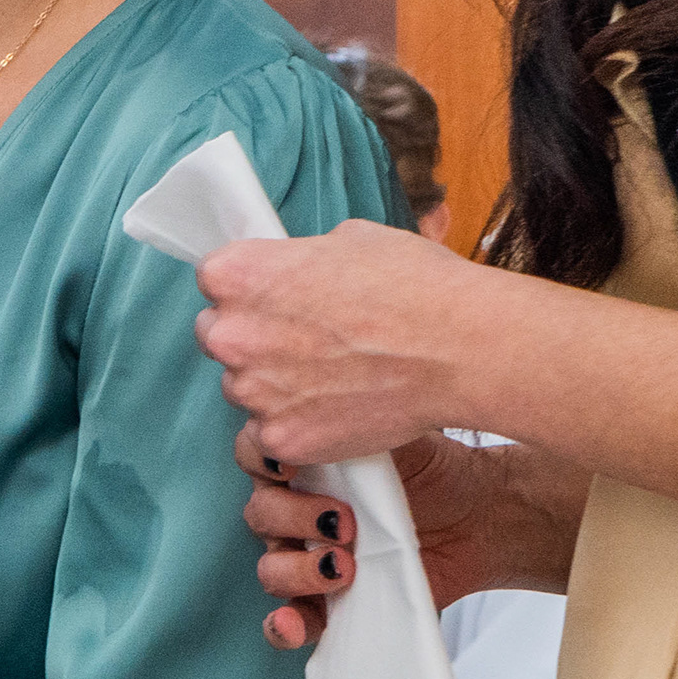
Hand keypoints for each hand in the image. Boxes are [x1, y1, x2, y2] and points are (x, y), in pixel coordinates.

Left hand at [192, 219, 506, 467]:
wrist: (462, 350)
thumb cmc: (415, 286)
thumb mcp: (350, 240)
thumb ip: (300, 260)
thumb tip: (294, 272)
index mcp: (237, 274)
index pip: (215, 281)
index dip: (250, 290)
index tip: (277, 299)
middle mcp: (231, 334)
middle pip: (220, 337)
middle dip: (254, 338)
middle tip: (309, 341)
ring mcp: (252, 391)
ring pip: (245, 388)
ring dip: (275, 384)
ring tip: (336, 377)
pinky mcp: (278, 438)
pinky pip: (271, 433)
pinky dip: (300, 425)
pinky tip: (340, 409)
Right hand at [242, 422, 584, 647]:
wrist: (482, 517)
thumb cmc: (437, 466)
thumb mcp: (399, 424)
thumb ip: (362, 407)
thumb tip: (348, 379)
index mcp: (302, 462)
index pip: (255, 454)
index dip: (261, 457)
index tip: (291, 461)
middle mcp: (296, 509)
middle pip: (261, 514)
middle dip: (294, 517)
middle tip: (344, 520)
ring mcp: (309, 557)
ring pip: (270, 566)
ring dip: (296, 569)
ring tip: (344, 566)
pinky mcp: (329, 603)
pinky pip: (286, 620)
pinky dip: (282, 625)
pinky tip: (293, 622)